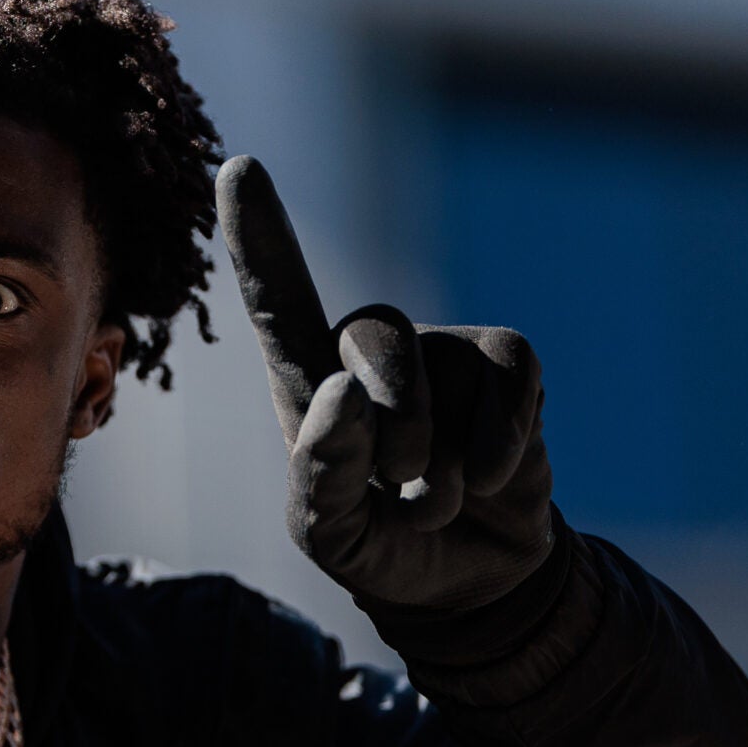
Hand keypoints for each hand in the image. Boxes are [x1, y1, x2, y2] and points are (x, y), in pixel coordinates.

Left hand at [216, 156, 553, 614]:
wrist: (470, 581)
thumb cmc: (380, 547)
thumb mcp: (331, 536)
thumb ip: (322, 474)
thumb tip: (343, 389)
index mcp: (307, 383)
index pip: (278, 301)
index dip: (260, 237)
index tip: (238, 165)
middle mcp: (369, 351)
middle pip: (370, 334)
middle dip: (391, 425)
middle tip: (400, 487)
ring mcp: (439, 350)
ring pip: (438, 367)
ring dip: (442, 459)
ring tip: (436, 498)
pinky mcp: (502, 366)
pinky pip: (509, 375)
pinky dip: (501, 442)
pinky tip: (491, 479)